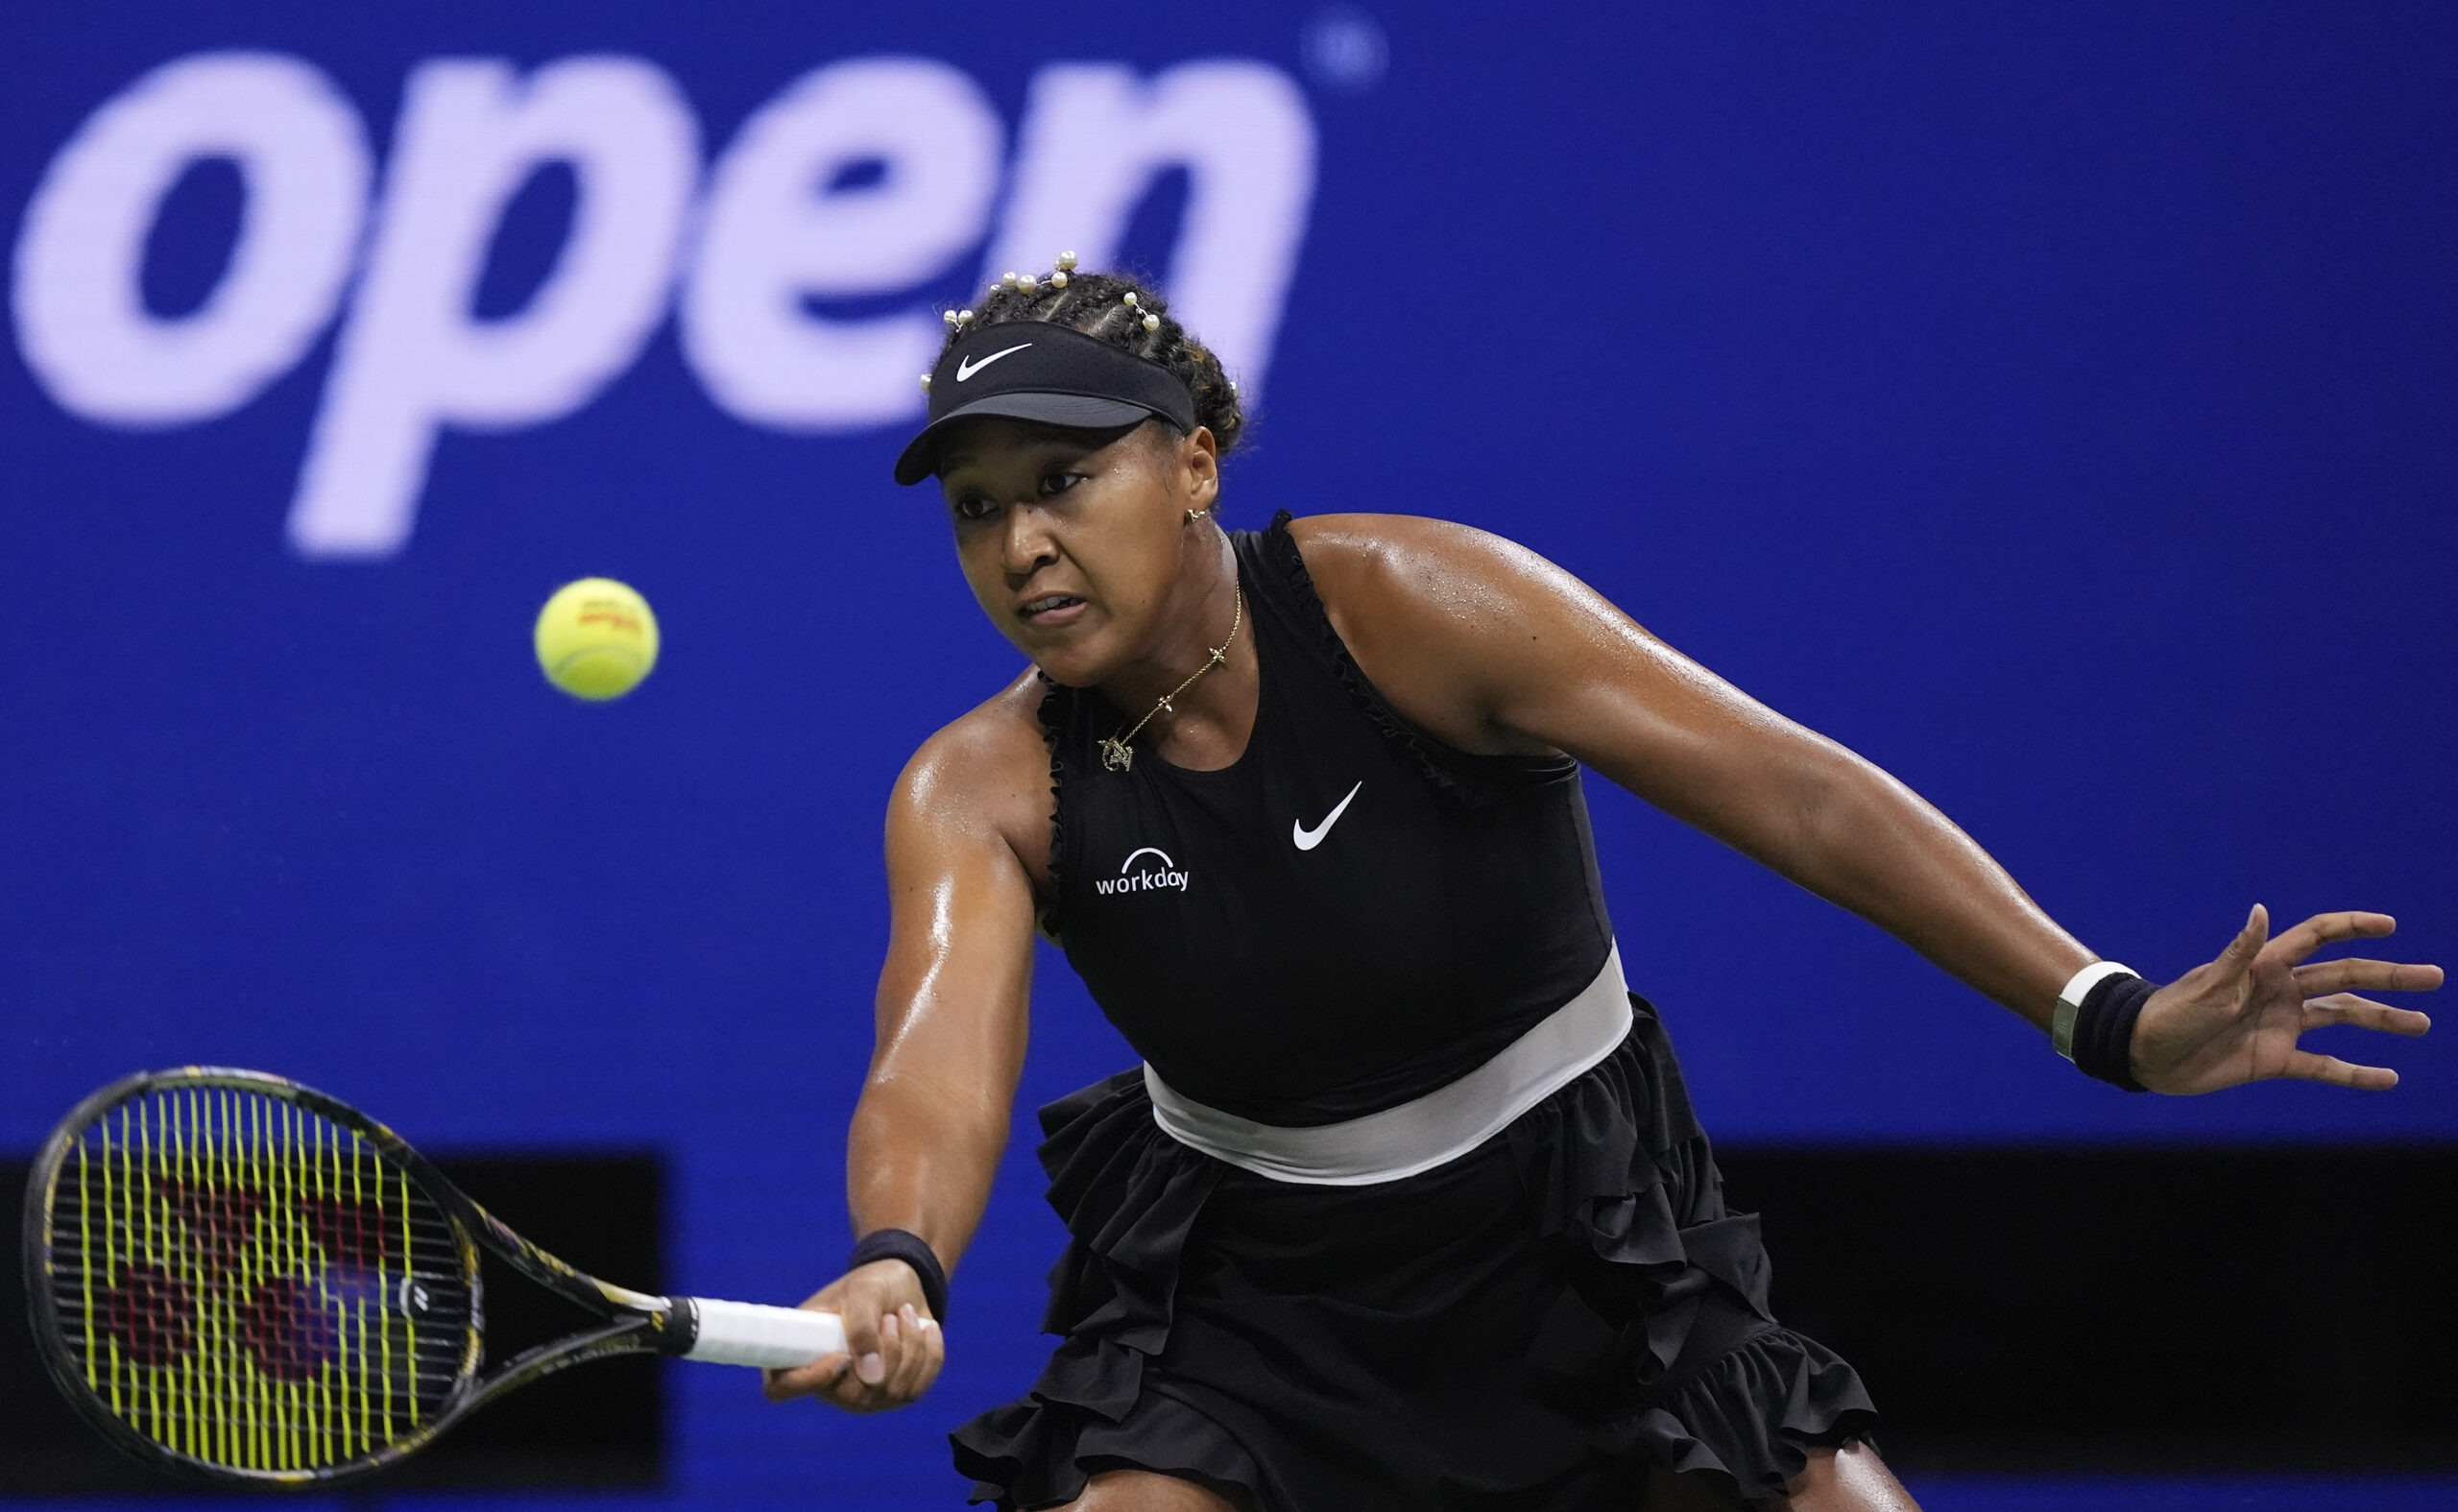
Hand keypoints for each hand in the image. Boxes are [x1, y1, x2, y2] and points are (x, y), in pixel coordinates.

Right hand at [759, 1259, 943, 1412]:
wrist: (904, 1286)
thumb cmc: (871, 1285)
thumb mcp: (864, 1293)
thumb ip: (861, 1329)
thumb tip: (871, 1378)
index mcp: (802, 1354)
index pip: (782, 1388)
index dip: (809, 1379)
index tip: (840, 1355)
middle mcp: (829, 1384)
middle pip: (853, 1397)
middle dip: (884, 1353)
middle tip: (891, 1317)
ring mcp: (864, 1396)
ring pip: (892, 1392)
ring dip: (909, 1346)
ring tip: (906, 1313)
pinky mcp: (896, 1395)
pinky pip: (918, 1386)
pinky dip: (929, 1353)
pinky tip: (926, 1328)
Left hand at [2130, 906, 2437, 1094]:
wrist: (2144, 1054)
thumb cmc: (2171, 1012)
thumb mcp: (2209, 984)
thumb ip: (2241, 952)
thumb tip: (2262, 911)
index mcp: (2265, 966)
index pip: (2318, 938)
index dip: (2352, 927)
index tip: (2390, 925)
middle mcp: (2280, 991)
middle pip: (2345, 977)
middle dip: (2388, 977)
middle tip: (2434, 977)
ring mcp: (2281, 1025)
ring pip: (2344, 1019)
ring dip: (2383, 1020)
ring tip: (2422, 1023)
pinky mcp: (2275, 1060)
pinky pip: (2324, 1067)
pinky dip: (2355, 1073)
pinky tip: (2388, 1077)